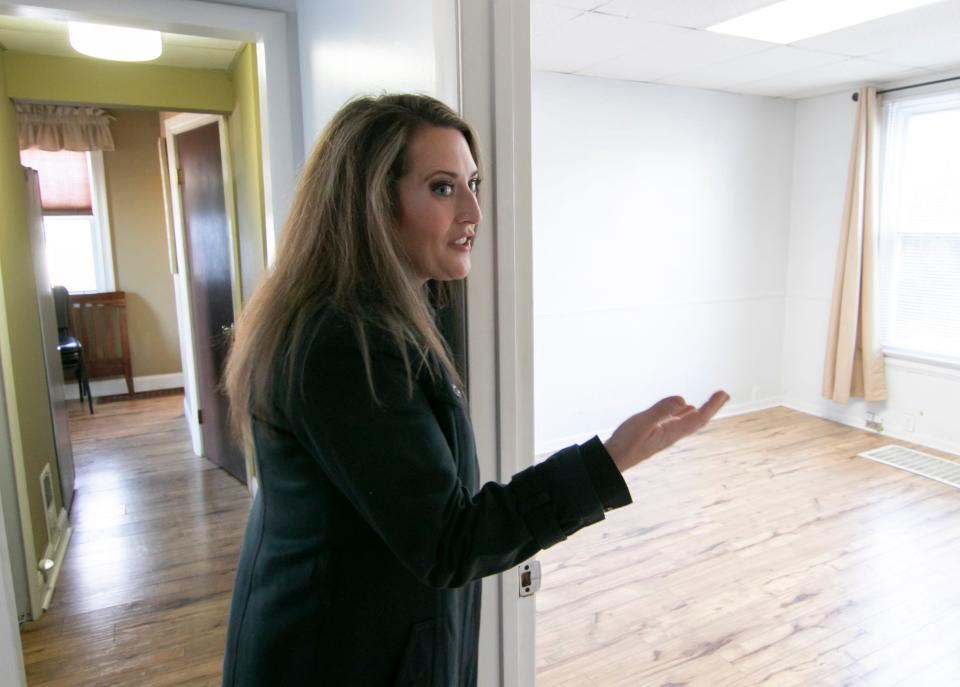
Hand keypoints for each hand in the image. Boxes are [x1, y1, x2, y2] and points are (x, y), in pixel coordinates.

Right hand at [603, 391, 729, 472]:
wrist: (612, 461)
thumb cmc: (624, 443)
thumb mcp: (641, 424)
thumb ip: (661, 411)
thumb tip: (683, 399)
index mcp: (672, 433)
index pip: (698, 418)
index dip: (711, 406)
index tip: (724, 393)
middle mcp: (671, 434)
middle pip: (697, 420)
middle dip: (711, 407)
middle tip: (724, 394)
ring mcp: (664, 434)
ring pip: (687, 421)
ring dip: (700, 410)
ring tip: (710, 402)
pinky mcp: (655, 434)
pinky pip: (676, 421)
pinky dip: (684, 413)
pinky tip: (684, 409)